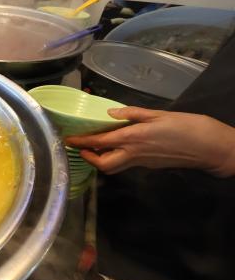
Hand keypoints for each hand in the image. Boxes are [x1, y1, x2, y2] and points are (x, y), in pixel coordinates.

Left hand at [65, 107, 234, 177]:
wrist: (211, 148)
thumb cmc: (188, 126)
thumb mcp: (159, 114)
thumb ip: (133, 113)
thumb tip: (111, 113)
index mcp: (133, 137)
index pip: (100, 142)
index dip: (81, 142)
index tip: (68, 140)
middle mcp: (134, 153)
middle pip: (104, 164)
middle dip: (89, 158)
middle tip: (81, 147)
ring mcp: (142, 162)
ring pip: (114, 166)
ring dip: (101, 159)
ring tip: (96, 146)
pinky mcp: (150, 166)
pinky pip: (127, 164)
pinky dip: (116, 157)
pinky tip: (117, 146)